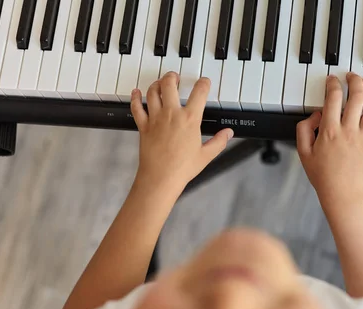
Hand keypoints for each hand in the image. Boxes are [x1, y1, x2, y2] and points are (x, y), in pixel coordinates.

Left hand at [131, 72, 233, 191]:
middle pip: (169, 85)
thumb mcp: (206, 155)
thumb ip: (218, 142)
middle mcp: (171, 114)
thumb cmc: (182, 168)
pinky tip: (135, 93)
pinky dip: (135, 98)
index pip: (199, 93)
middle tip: (175, 76)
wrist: (161, 178)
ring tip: (160, 82)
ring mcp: (155, 119)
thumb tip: (228, 133)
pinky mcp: (143, 126)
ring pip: (152, 92)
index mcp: (189, 119)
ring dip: (156, 84)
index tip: (204, 82)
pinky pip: (136, 108)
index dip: (203, 84)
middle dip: (173, 77)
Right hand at [296, 73, 362, 211]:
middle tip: (351, 76)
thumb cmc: (322, 175)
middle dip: (354, 80)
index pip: (333, 98)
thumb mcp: (303, 152)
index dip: (333, 84)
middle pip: (356, 96)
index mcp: (329, 131)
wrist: (341, 193)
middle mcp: (349, 130)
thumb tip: (315, 115)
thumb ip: (304, 129)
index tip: (332, 80)